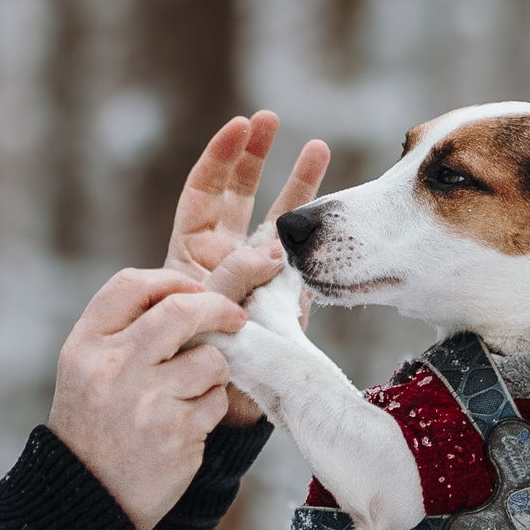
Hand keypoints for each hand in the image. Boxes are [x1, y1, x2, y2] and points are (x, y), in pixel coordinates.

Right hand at [49, 269, 247, 529]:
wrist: (88, 500)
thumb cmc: (93, 428)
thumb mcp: (85, 371)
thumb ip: (123, 331)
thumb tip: (188, 293)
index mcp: (86, 346)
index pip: (131, 285)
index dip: (171, 280)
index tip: (193, 289)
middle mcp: (115, 367)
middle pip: (181, 310)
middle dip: (218, 308)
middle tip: (236, 317)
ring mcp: (148, 400)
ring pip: (210, 358)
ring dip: (213, 371)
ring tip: (190, 392)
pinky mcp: (178, 432)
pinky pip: (217, 400)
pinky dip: (210, 408)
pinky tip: (186, 425)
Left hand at [166, 113, 330, 425]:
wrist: (218, 411)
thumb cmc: (196, 360)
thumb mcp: (206, 311)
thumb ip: (234, 278)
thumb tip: (273, 249)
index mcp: (191, 253)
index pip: (202, 192)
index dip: (218, 157)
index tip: (238, 125)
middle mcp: (225, 256)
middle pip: (238, 193)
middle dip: (253, 155)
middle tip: (269, 118)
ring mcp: (259, 273)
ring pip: (278, 219)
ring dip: (296, 184)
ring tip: (318, 146)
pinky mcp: (288, 296)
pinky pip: (305, 257)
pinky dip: (319, 234)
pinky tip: (338, 211)